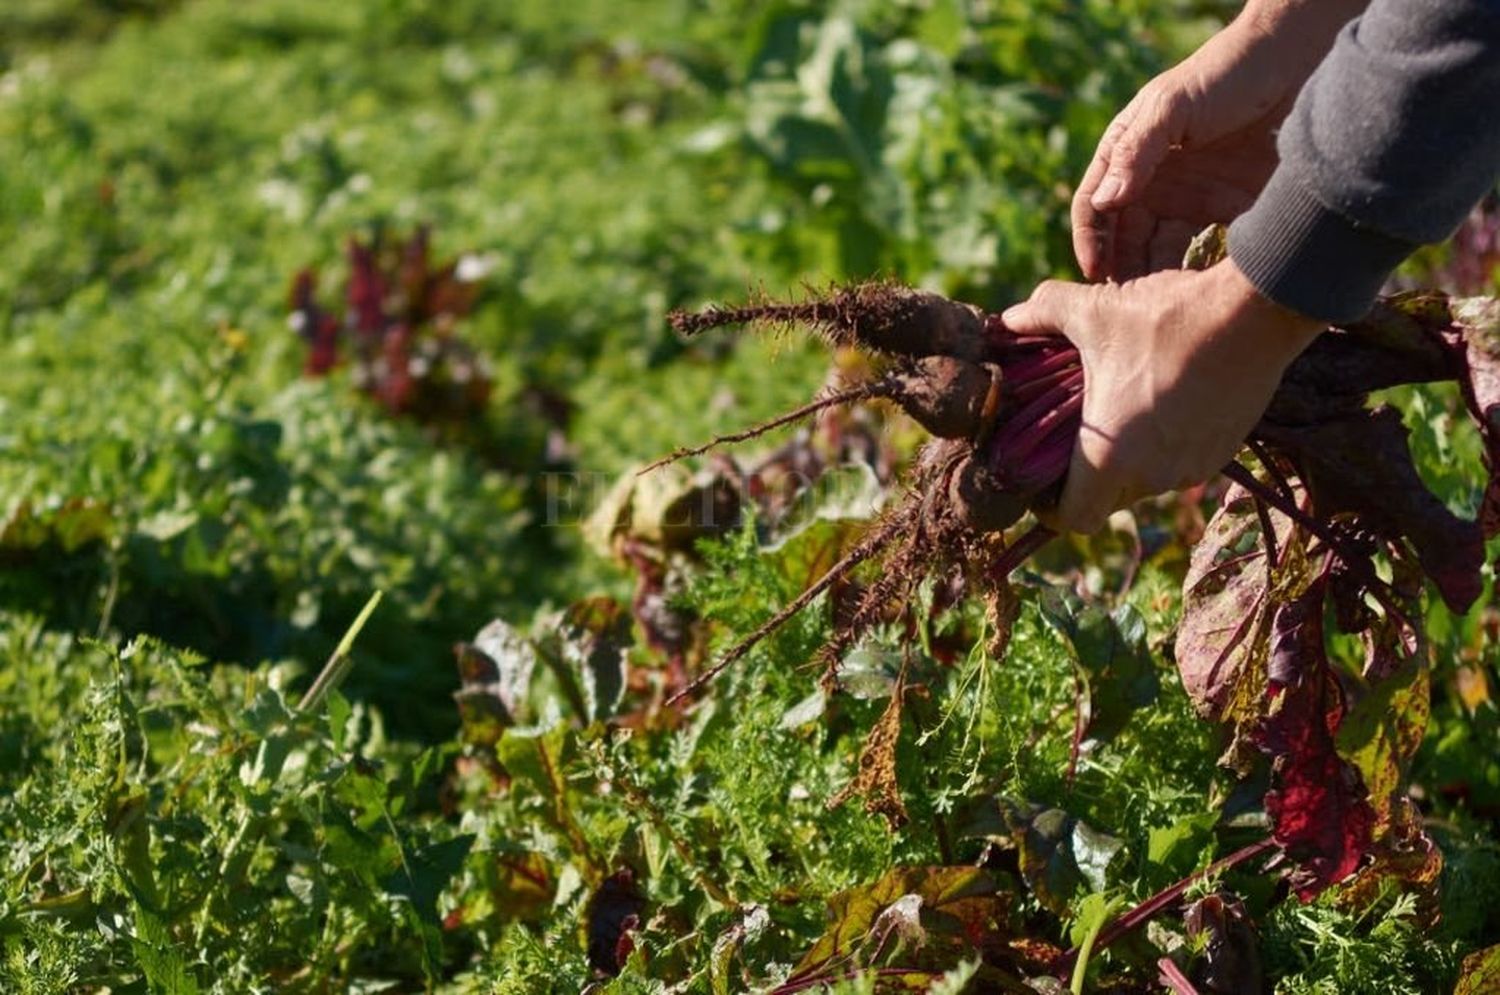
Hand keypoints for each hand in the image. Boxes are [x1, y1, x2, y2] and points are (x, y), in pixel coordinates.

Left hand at [1001, 261, 1324, 533]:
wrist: (1256, 313)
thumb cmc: (1166, 321)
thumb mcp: (1094, 311)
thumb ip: (1043, 314)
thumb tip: (1007, 318)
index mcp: (1110, 459)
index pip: (1073, 519)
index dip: (1051, 506)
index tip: (1042, 478)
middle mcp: (1152, 477)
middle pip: (1106, 499)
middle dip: (1086, 473)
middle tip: (1072, 431)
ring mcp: (1193, 468)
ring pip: (1144, 480)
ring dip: (1128, 455)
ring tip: (1119, 405)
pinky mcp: (1223, 452)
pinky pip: (1179, 462)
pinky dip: (1163, 443)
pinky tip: (1160, 398)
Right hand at [1073, 3, 1363, 280]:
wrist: (1299, 64)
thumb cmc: (1227, 75)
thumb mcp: (1172, 108)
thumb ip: (1136, 153)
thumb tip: (1104, 203)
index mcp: (1128, 155)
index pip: (1094, 205)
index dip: (1090, 241)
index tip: (1096, 275)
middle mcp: (1153, 181)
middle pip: (1125, 238)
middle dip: (1122, 272)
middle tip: (1128, 307)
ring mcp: (1189, 197)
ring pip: (1160, 252)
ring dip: (1155, 281)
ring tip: (1161, 308)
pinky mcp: (1227, 209)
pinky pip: (1202, 251)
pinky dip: (1196, 275)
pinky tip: (1198, 295)